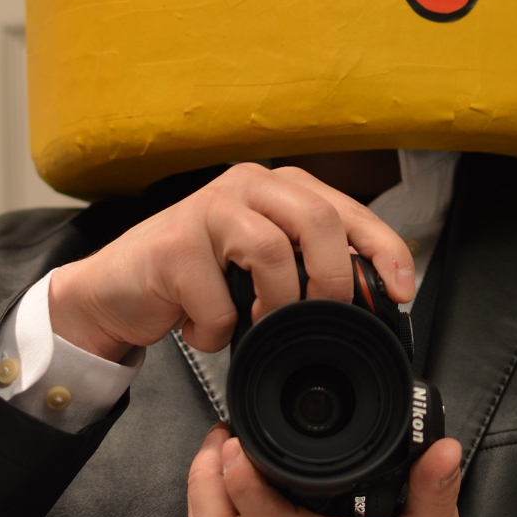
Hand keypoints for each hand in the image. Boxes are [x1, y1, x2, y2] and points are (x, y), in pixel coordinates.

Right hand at [47, 162, 414, 361]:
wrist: (115, 292)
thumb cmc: (195, 279)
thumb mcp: (262, 270)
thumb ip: (308, 270)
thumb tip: (370, 302)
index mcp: (279, 188)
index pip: (348, 210)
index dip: (384, 249)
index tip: (402, 290)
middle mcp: (248, 186)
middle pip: (318, 219)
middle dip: (332, 279)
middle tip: (325, 317)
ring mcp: (208, 209)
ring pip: (272, 251)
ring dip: (274, 307)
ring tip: (255, 325)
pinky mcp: (173, 244)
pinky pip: (219, 299)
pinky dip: (217, 330)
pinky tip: (201, 328)